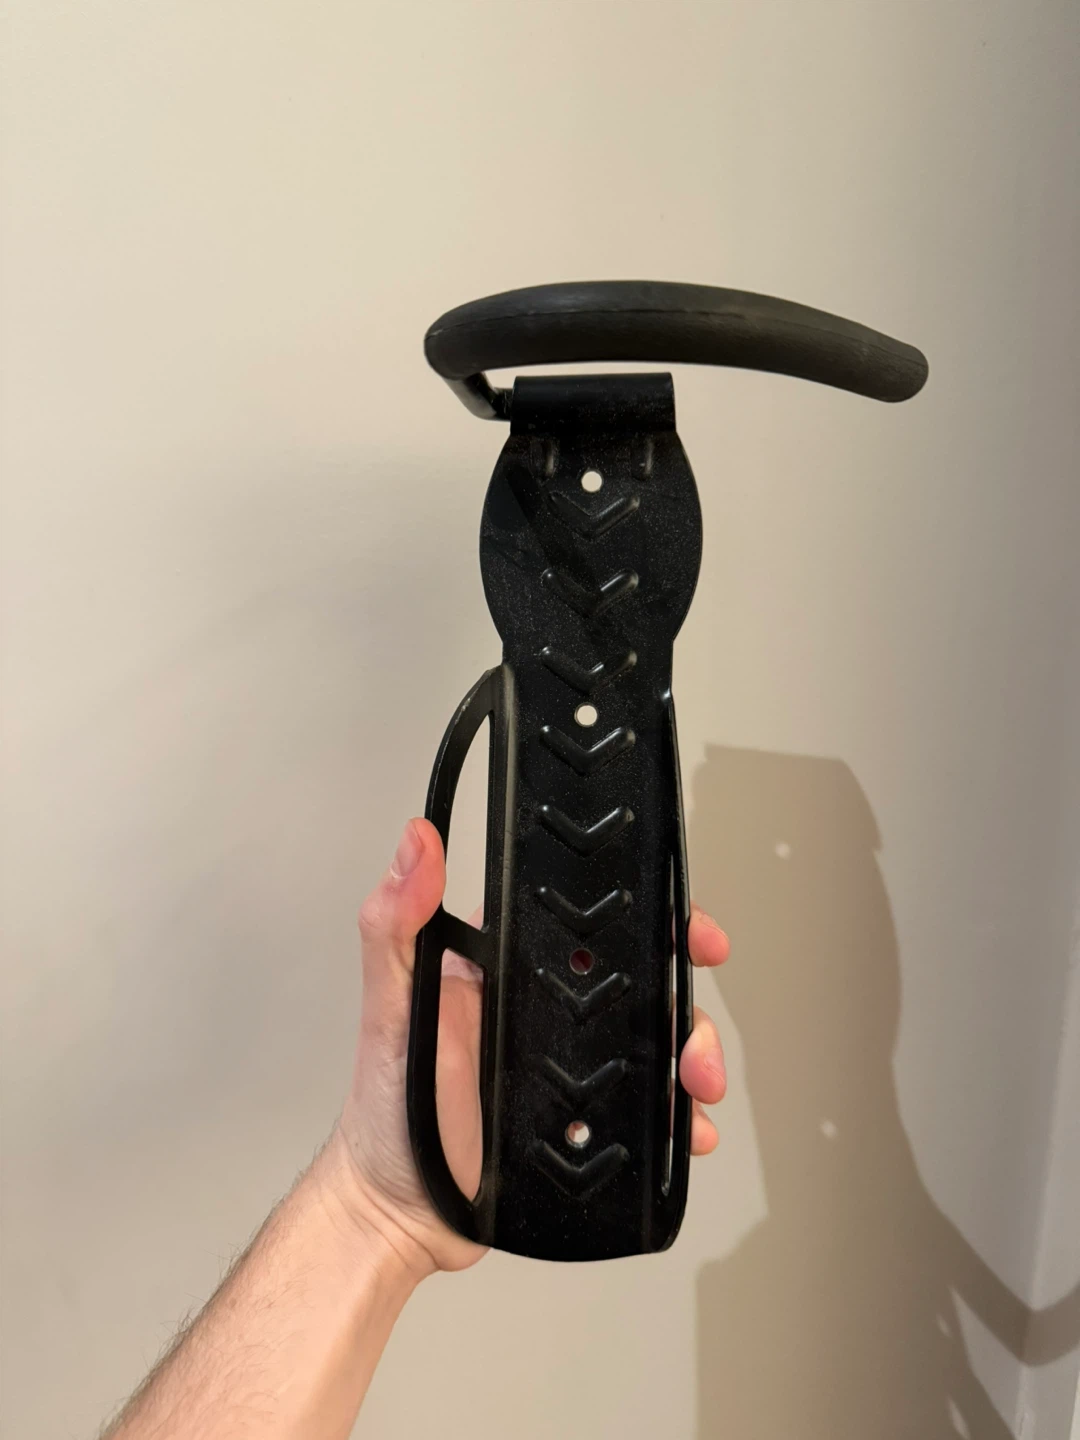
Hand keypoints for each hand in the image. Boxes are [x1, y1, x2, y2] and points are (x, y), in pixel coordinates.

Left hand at [333, 819, 730, 1275]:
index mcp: (510, 970)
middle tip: (695, 1028)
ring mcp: (573, 1069)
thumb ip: (394, 924)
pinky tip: (686, 1131)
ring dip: (693, 1058)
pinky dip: (680, 1120)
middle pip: (640, 984)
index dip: (644, 914)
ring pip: (657, 1045)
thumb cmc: (387, 1108)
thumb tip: (413, 842)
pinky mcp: (588, 1122)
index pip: (588, 922)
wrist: (400, 1214)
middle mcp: (548, 1012)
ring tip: (693, 1087)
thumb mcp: (391, 1007)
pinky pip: (651, 1112)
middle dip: (686, 998)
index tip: (683, 925)